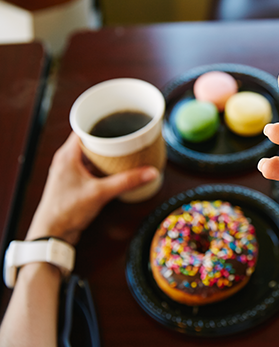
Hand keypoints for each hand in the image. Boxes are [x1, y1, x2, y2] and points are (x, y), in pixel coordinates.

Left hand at [26, 132, 158, 244]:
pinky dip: (103, 165)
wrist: (53, 233)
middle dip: (108, 137)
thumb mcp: (100, 193)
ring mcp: (70, 171)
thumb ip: (126, 182)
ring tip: (125, 149)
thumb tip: (149, 172)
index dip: (100, 122)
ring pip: (91, 154)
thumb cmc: (66, 211)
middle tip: (126, 135)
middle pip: (90, 140)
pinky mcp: (75, 181)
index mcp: (67, 154)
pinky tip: (116, 168)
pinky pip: (91, 166)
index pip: (84, 128)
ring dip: (106, 152)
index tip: (117, 119)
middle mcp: (67, 159)